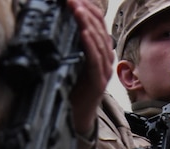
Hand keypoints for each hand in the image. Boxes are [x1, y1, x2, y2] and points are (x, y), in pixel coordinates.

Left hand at [67, 0, 113, 136]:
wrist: (76, 115)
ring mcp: (103, 70)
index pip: (98, 24)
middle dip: (86, 12)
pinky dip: (90, 44)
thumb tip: (64, 23)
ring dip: (87, 23)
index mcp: (100, 52)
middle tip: (73, 0)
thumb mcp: (73, 60)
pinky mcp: (98, 81)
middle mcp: (105, 59)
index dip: (89, 9)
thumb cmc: (74, 88)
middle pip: (99, 29)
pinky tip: (84, 32)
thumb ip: (72, 44)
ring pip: (98, 41)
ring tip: (78, 10)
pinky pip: (95, 59)